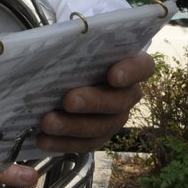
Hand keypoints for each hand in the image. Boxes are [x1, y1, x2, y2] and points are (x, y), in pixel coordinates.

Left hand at [37, 51, 155, 152]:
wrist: (60, 76)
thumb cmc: (72, 53)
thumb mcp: (72, 44)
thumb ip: (70, 43)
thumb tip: (48, 44)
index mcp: (129, 64)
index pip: (143, 66)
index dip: (132, 71)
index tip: (113, 75)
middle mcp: (127, 93)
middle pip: (120, 101)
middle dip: (93, 102)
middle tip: (68, 101)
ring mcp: (114, 117)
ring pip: (102, 126)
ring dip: (72, 126)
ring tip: (47, 122)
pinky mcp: (97, 135)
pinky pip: (85, 144)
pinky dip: (63, 142)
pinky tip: (43, 139)